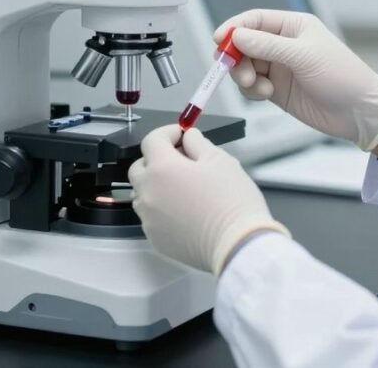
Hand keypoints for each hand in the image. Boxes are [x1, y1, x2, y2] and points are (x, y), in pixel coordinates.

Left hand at [128, 125, 289, 274]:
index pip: (152, 140)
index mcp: (162, 168)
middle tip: (182, 161)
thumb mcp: (220, 160)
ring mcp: (149, 218)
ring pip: (143, 194)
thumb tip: (188, 138)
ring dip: (157, 186)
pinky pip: (151, 217)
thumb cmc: (231, 202)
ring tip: (184, 189)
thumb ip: (197, 143)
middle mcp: (149, 192)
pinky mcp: (155, 238)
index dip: (168, 133)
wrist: (237, 244)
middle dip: (157, 159)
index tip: (181, 135)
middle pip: (140, 167)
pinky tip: (185, 211)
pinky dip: (162, 209)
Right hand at [216, 10, 377, 151]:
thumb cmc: (342, 77)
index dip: (234, 27)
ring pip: (245, 66)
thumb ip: (268, 45)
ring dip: (244, 76)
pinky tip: (266, 94)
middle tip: (238, 72)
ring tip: (257, 86)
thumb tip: (237, 35)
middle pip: (244, 44)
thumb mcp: (303, 56)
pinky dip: (252, 90)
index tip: (219, 39)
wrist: (359, 112)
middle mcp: (283, 44)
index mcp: (293, 26)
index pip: (254, 20)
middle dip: (236, 57)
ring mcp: (279, 67)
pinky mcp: (276, 89)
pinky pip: (252, 85)